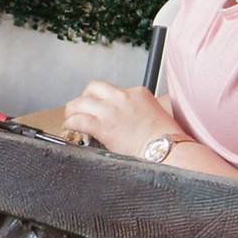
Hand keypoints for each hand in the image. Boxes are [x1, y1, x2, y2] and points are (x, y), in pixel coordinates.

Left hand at [60, 81, 177, 157]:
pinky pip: (79, 120)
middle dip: (85, 97)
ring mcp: (111, 111)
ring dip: (73, 109)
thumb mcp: (155, 114)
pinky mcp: (103, 126)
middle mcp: (122, 97)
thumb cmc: (166, 138)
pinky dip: (71, 123)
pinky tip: (71, 128)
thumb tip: (130, 120)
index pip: (113, 89)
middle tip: (82, 107)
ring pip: (81, 101)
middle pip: (94, 88)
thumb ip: (140, 111)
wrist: (167, 149)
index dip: (103, 99)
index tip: (101, 108)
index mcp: (137, 93)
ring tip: (71, 117)